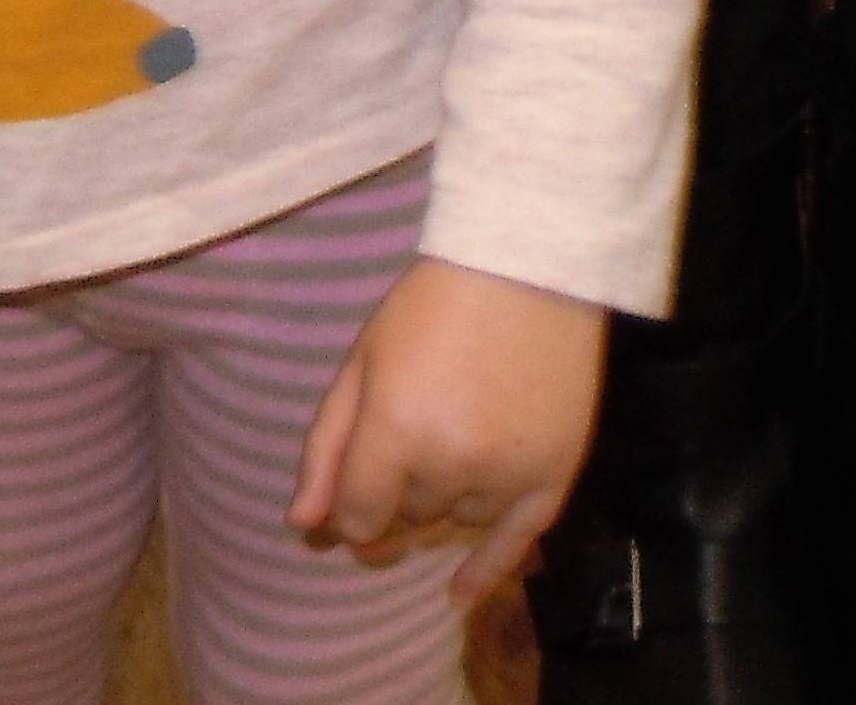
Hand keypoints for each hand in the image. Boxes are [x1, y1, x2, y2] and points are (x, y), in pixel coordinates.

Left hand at [288, 256, 605, 606]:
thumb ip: (327, 447)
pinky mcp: (553, 474)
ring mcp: (505, 473)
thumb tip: (303, 528)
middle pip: (406, 518)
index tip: (358, 481)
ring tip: (455, 439)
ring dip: (445, 498)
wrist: (530, 260)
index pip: (356, 516)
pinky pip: (515, 545)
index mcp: (396, 431)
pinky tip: (457, 594)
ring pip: (454, 522)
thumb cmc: (433, 303)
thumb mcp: (364, 360)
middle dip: (399, 491)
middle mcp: (450, 464)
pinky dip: (486, 573)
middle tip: (414, 436)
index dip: (350, 505)